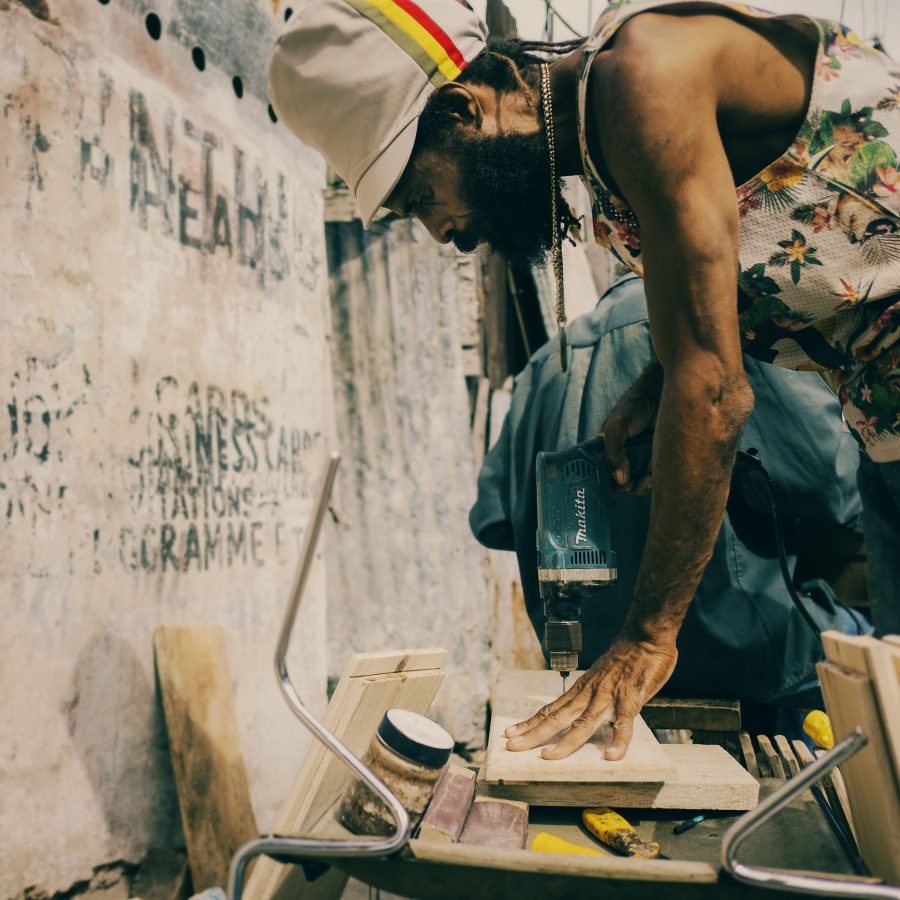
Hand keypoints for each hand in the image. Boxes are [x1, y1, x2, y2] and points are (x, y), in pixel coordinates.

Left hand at [503, 635, 676, 759]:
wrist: (643, 639)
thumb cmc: (624, 659)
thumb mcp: (599, 678)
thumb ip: (591, 696)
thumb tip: (582, 713)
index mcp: (580, 690)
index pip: (551, 709)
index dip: (531, 723)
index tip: (511, 733)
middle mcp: (589, 694)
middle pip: (557, 718)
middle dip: (534, 734)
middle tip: (513, 746)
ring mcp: (608, 697)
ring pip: (584, 723)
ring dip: (565, 741)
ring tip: (548, 756)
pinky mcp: (630, 699)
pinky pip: (624, 724)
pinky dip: (618, 740)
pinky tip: (611, 756)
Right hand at [601, 361, 662, 494]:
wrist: (664, 394)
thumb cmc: (636, 405)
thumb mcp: (616, 427)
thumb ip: (613, 452)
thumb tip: (620, 479)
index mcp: (607, 445)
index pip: (601, 469)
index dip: (603, 480)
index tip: (608, 486)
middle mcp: (622, 454)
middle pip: (618, 480)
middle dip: (623, 487)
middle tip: (626, 485)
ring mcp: (639, 458)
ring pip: (635, 482)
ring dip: (637, 487)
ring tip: (640, 481)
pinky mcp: (656, 460)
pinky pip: (652, 478)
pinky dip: (650, 482)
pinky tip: (649, 478)